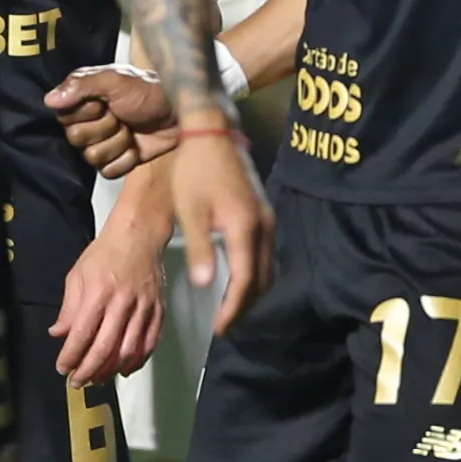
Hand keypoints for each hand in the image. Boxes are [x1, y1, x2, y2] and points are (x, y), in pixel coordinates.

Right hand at [50, 62, 180, 172]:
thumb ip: (82, 84)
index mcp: (83, 100)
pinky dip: (126, 159)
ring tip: (131, 129)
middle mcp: (88, 122)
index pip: (63, 116)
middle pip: (75, 139)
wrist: (180, 114)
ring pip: (92, 157)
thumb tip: (50, 99)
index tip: (104, 102)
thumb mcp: (117, 79)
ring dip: (118, 142)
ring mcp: (101, 144)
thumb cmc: (151, 91)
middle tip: (121, 115)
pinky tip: (137, 146)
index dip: (86, 112)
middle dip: (104, 127)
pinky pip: (108, 172)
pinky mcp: (116, 162)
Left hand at [52, 185, 173, 386]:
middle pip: (106, 347)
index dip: (71, 356)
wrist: (140, 234)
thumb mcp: (77, 274)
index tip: (62, 368)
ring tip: (98, 379)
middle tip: (77, 382)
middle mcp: (123, 302)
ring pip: (129, 349)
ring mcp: (144, 307)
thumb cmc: (105, 253)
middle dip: (88, 370)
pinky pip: (150, 342)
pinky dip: (138, 360)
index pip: (83, 333)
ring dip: (112, 370)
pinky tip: (125, 369)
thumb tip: (59, 334)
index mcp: (99, 291)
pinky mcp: (159, 309)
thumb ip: (69, 308)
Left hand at [161, 126, 269, 324]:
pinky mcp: (265, 213)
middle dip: (246, 306)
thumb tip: (207, 285)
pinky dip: (257, 273)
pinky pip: (268, 254)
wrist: (213, 133)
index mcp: (245, 228)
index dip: (233, 308)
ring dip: (253, 291)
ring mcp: (268, 219)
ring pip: (269, 268)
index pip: (245, 281)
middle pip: (263, 279)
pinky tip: (240, 277)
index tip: (219, 328)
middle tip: (226, 324)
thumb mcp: (191, 211)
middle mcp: (264, 226)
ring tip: (232, 306)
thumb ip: (202, 249)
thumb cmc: (195, 171)